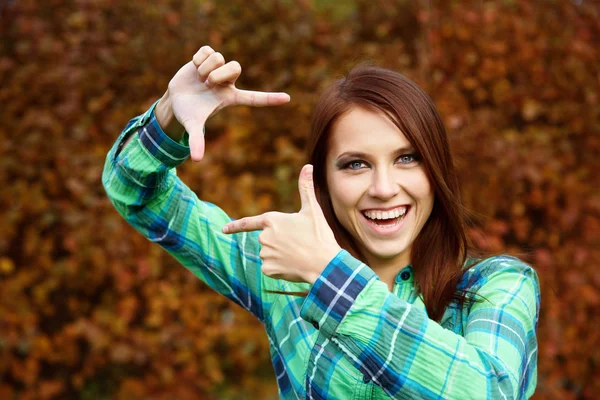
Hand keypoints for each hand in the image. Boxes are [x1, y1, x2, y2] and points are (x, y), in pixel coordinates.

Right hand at [156, 45, 289, 161]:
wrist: (175, 100)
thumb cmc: (188, 113)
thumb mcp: (193, 126)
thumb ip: (197, 141)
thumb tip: (196, 160)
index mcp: (230, 98)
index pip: (254, 98)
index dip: (270, 99)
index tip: (288, 99)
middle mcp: (227, 82)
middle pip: (236, 67)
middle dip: (218, 73)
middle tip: (207, 83)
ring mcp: (218, 68)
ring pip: (219, 57)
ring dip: (205, 68)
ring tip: (198, 78)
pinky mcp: (207, 57)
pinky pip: (207, 50)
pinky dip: (198, 59)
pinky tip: (194, 67)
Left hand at [222, 165, 341, 283]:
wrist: (324, 264)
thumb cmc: (318, 235)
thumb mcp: (312, 210)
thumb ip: (305, 187)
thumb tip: (308, 166)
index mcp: (272, 220)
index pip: (248, 223)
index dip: (235, 226)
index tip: (223, 229)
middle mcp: (264, 237)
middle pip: (267, 240)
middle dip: (280, 242)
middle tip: (299, 243)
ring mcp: (265, 254)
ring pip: (270, 254)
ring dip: (280, 255)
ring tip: (298, 254)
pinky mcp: (268, 270)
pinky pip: (271, 268)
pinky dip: (280, 268)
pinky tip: (293, 266)